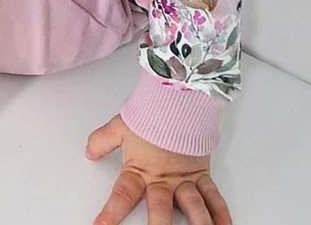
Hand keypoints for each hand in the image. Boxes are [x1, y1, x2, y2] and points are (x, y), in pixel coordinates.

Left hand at [85, 114, 232, 224]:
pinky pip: (214, 197)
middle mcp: (164, 179)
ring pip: (193, 207)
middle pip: (160, 208)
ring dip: (198, 223)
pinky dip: (221, 213)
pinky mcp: (202, 174)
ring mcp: (185, 179)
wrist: (178, 99)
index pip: (122, 195)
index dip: (111, 213)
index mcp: (141, 170)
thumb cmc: (152, 113)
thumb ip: (102, 141)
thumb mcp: (120, 126)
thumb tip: (89, 151)